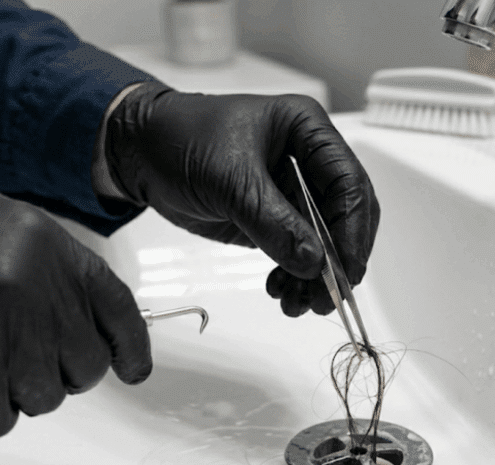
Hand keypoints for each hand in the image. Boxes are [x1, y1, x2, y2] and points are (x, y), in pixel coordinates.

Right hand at [0, 172, 150, 438]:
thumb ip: (54, 269)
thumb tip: (92, 317)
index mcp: (47, 249)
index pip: (117, 310)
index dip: (131, 345)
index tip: (133, 367)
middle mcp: (31, 294)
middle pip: (85, 364)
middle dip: (61, 365)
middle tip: (22, 351)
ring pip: (46, 396)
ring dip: (16, 385)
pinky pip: (0, 419)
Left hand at [103, 82, 379, 316]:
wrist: (139, 153)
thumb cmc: (180, 139)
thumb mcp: (229, 178)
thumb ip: (273, 221)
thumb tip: (312, 261)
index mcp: (308, 131)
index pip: (350, 183)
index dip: (354, 229)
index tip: (346, 268)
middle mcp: (308, 160)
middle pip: (344, 216)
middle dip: (337, 260)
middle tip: (327, 297)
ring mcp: (291, 191)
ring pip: (323, 241)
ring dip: (315, 276)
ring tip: (298, 304)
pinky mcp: (272, 218)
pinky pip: (297, 252)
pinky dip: (293, 277)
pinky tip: (281, 292)